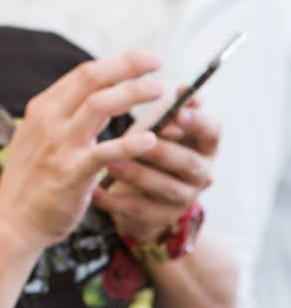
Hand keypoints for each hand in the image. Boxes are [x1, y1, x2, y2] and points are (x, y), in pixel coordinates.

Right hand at [0, 52, 164, 247]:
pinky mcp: (71, 174)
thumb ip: (67, 118)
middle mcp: (49, 122)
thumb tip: (103, 99)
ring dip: (133, 93)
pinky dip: (130, 144)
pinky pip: (105, 152)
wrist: (11, 222)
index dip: (119, 62)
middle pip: (92, 78)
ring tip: (159, 91)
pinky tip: (150, 140)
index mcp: (42, 110)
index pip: (84, 74)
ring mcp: (59, 146)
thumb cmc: (30, 182)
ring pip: (100, 105)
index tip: (144, 61)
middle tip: (158, 63)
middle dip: (129, 65)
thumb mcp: (39, 139)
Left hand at [92, 91, 218, 242]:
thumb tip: (184, 90)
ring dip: (138, 175)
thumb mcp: (156, 130)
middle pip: (189, 162)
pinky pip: (138, 210)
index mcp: (204, 145)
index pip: (212, 131)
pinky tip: (95, 193)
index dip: (197, 122)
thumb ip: (166, 113)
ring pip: (166, 188)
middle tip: (137, 142)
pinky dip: (115, 201)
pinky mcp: (159, 218)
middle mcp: (200, 173)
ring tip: (112, 165)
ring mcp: (183, 199)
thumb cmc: (146, 152)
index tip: (178, 114)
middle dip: (163, 151)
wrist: (136, 198)